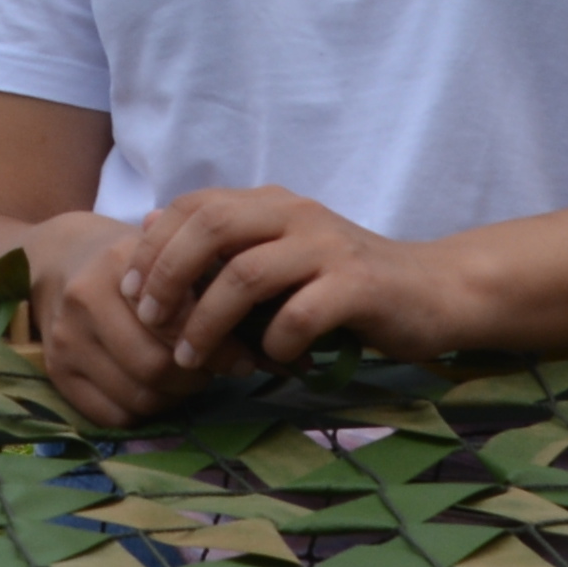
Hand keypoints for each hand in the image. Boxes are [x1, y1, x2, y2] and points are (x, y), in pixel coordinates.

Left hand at [25, 193, 493, 425]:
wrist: (436, 293)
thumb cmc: (348, 285)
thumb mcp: (282, 257)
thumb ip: (226, 248)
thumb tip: (151, 231)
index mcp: (272, 204)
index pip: (193, 205)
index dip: (154, 245)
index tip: (131, 291)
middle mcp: (296, 214)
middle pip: (210, 227)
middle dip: (168, 275)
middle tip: (151, 321)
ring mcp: (328, 247)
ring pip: (245, 274)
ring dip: (208, 321)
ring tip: (192, 359)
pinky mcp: (358, 286)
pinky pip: (298, 314)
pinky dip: (273, 343)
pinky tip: (268, 362)